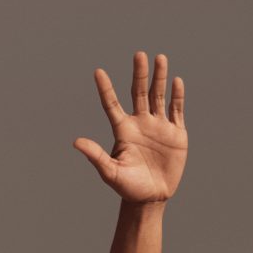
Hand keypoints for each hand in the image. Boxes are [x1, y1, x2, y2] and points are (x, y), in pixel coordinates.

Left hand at [73, 50, 187, 203]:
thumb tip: (76, 142)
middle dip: (139, 74)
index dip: (105, 89)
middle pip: (139, 93)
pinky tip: (176, 81)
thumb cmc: (127, 187)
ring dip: (159, 78)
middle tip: (139, 54)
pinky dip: (177, 96)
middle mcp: (140, 123)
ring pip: (158, 96)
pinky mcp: (176, 133)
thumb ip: (95, 155)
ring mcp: (158, 126)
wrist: (151, 197)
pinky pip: (176, 110)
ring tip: (159, 58)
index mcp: (123, 130)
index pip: (112, 104)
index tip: (98, 72)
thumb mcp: (110, 172)